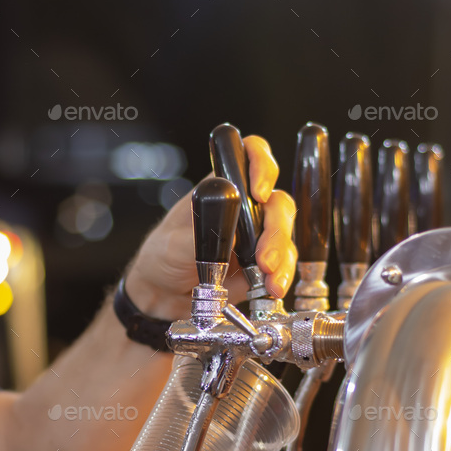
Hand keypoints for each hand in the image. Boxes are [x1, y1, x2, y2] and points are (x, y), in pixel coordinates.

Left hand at [125, 135, 296, 319]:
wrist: (166, 293)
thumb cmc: (165, 256)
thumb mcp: (174, 243)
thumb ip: (200, 232)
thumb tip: (227, 221)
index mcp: (221, 188)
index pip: (250, 156)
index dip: (261, 165)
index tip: (258, 192)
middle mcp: (244, 207)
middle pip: (277, 202)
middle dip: (276, 229)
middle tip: (263, 257)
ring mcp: (257, 234)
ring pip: (285, 233)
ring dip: (282, 256)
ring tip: (268, 279)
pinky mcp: (264, 261)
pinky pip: (284, 263)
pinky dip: (283, 275)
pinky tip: (273, 286)